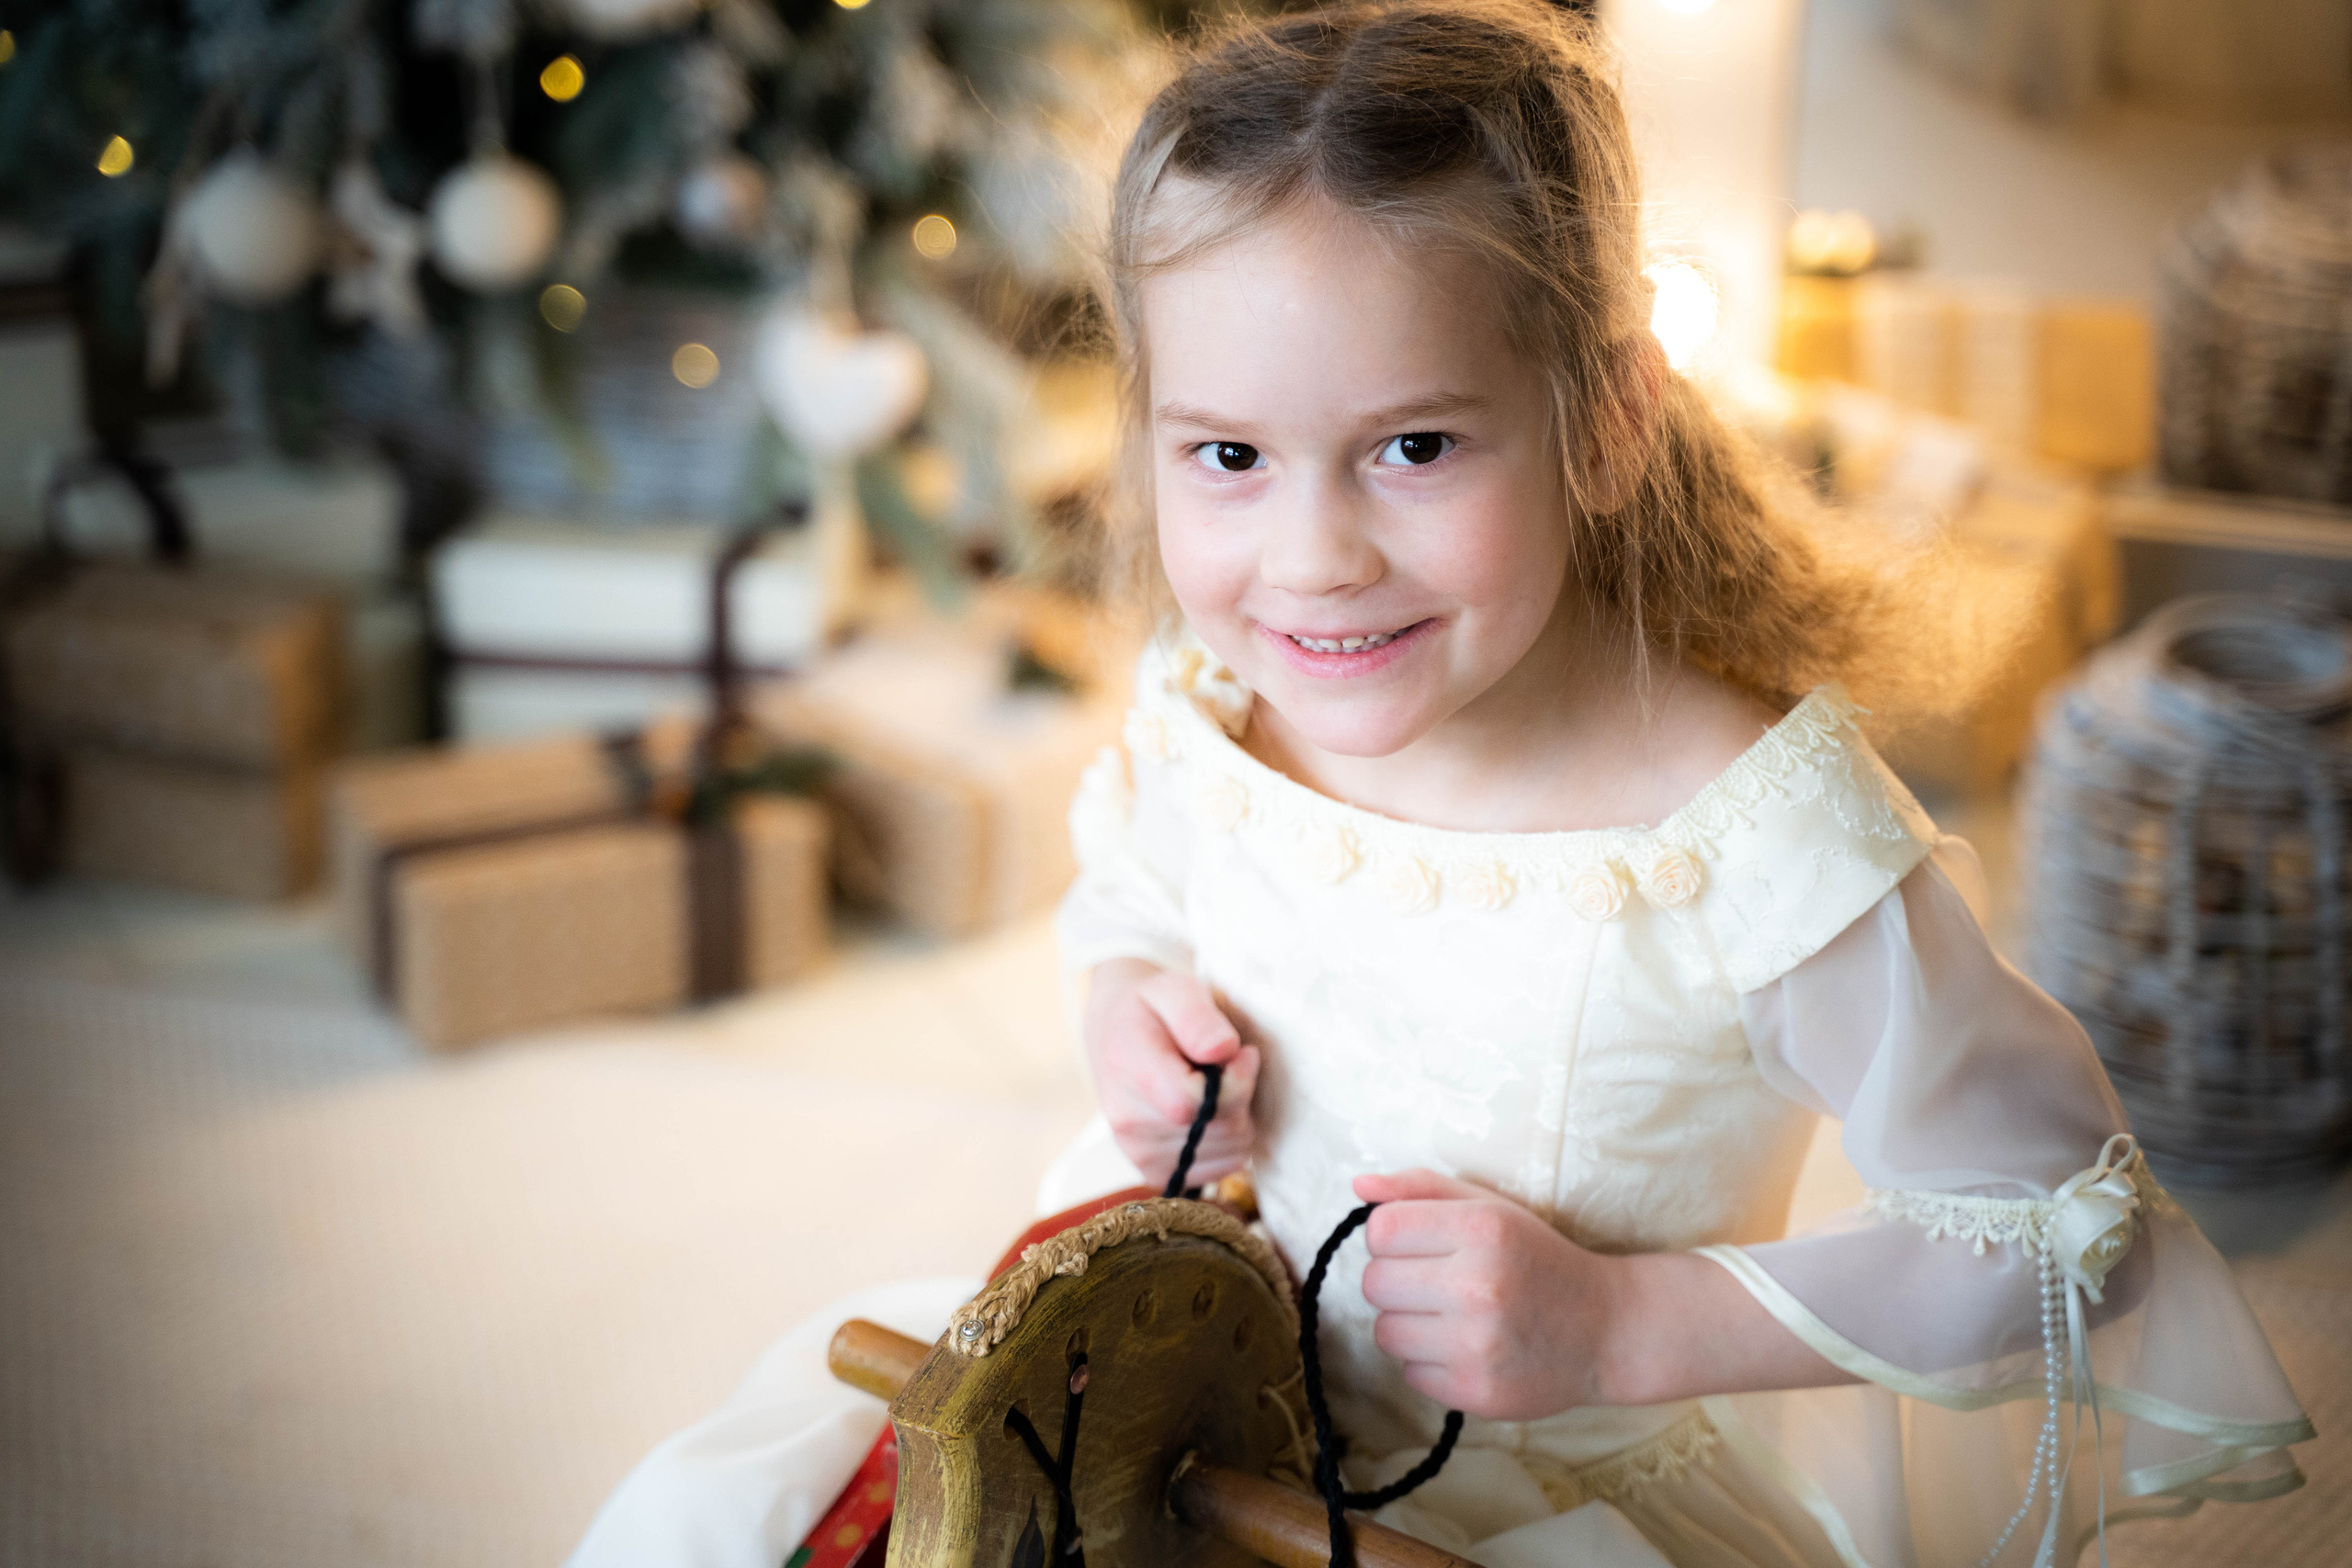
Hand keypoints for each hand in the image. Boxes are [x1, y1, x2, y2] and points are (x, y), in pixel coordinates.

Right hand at [1083, 958, 1258, 1188]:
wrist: (1115, 1034)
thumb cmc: (1152, 1009)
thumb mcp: (1175, 990)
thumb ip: (1198, 1018)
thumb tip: (1223, 1050)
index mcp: (1128, 1068)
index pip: (1197, 1102)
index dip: (1237, 1079)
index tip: (1241, 1052)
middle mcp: (1127, 1120)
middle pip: (1222, 1129)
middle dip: (1240, 1096)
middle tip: (1226, 1066)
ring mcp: (1138, 1152)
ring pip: (1230, 1151)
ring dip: (1236, 1118)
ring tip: (1213, 1087)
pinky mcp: (1155, 1172)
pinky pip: (1222, 1168)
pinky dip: (1227, 1141)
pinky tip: (1208, 1112)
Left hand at [1355, 1169, 1855, 1414]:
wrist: (1608, 1330)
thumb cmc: (1538, 1259)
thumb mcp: (1490, 1208)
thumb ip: (1420, 1189)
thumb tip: (1357, 1186)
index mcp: (1482, 1229)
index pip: (1380, 1230)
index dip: (1391, 1237)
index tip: (1419, 1244)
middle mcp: (1479, 1286)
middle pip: (1374, 1283)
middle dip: (1397, 1281)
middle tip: (1437, 1282)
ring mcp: (1478, 1345)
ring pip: (1385, 1332)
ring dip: (1408, 1324)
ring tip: (1451, 1317)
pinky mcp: (1477, 1393)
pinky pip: (1410, 1374)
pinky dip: (1429, 1363)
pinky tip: (1466, 1348)